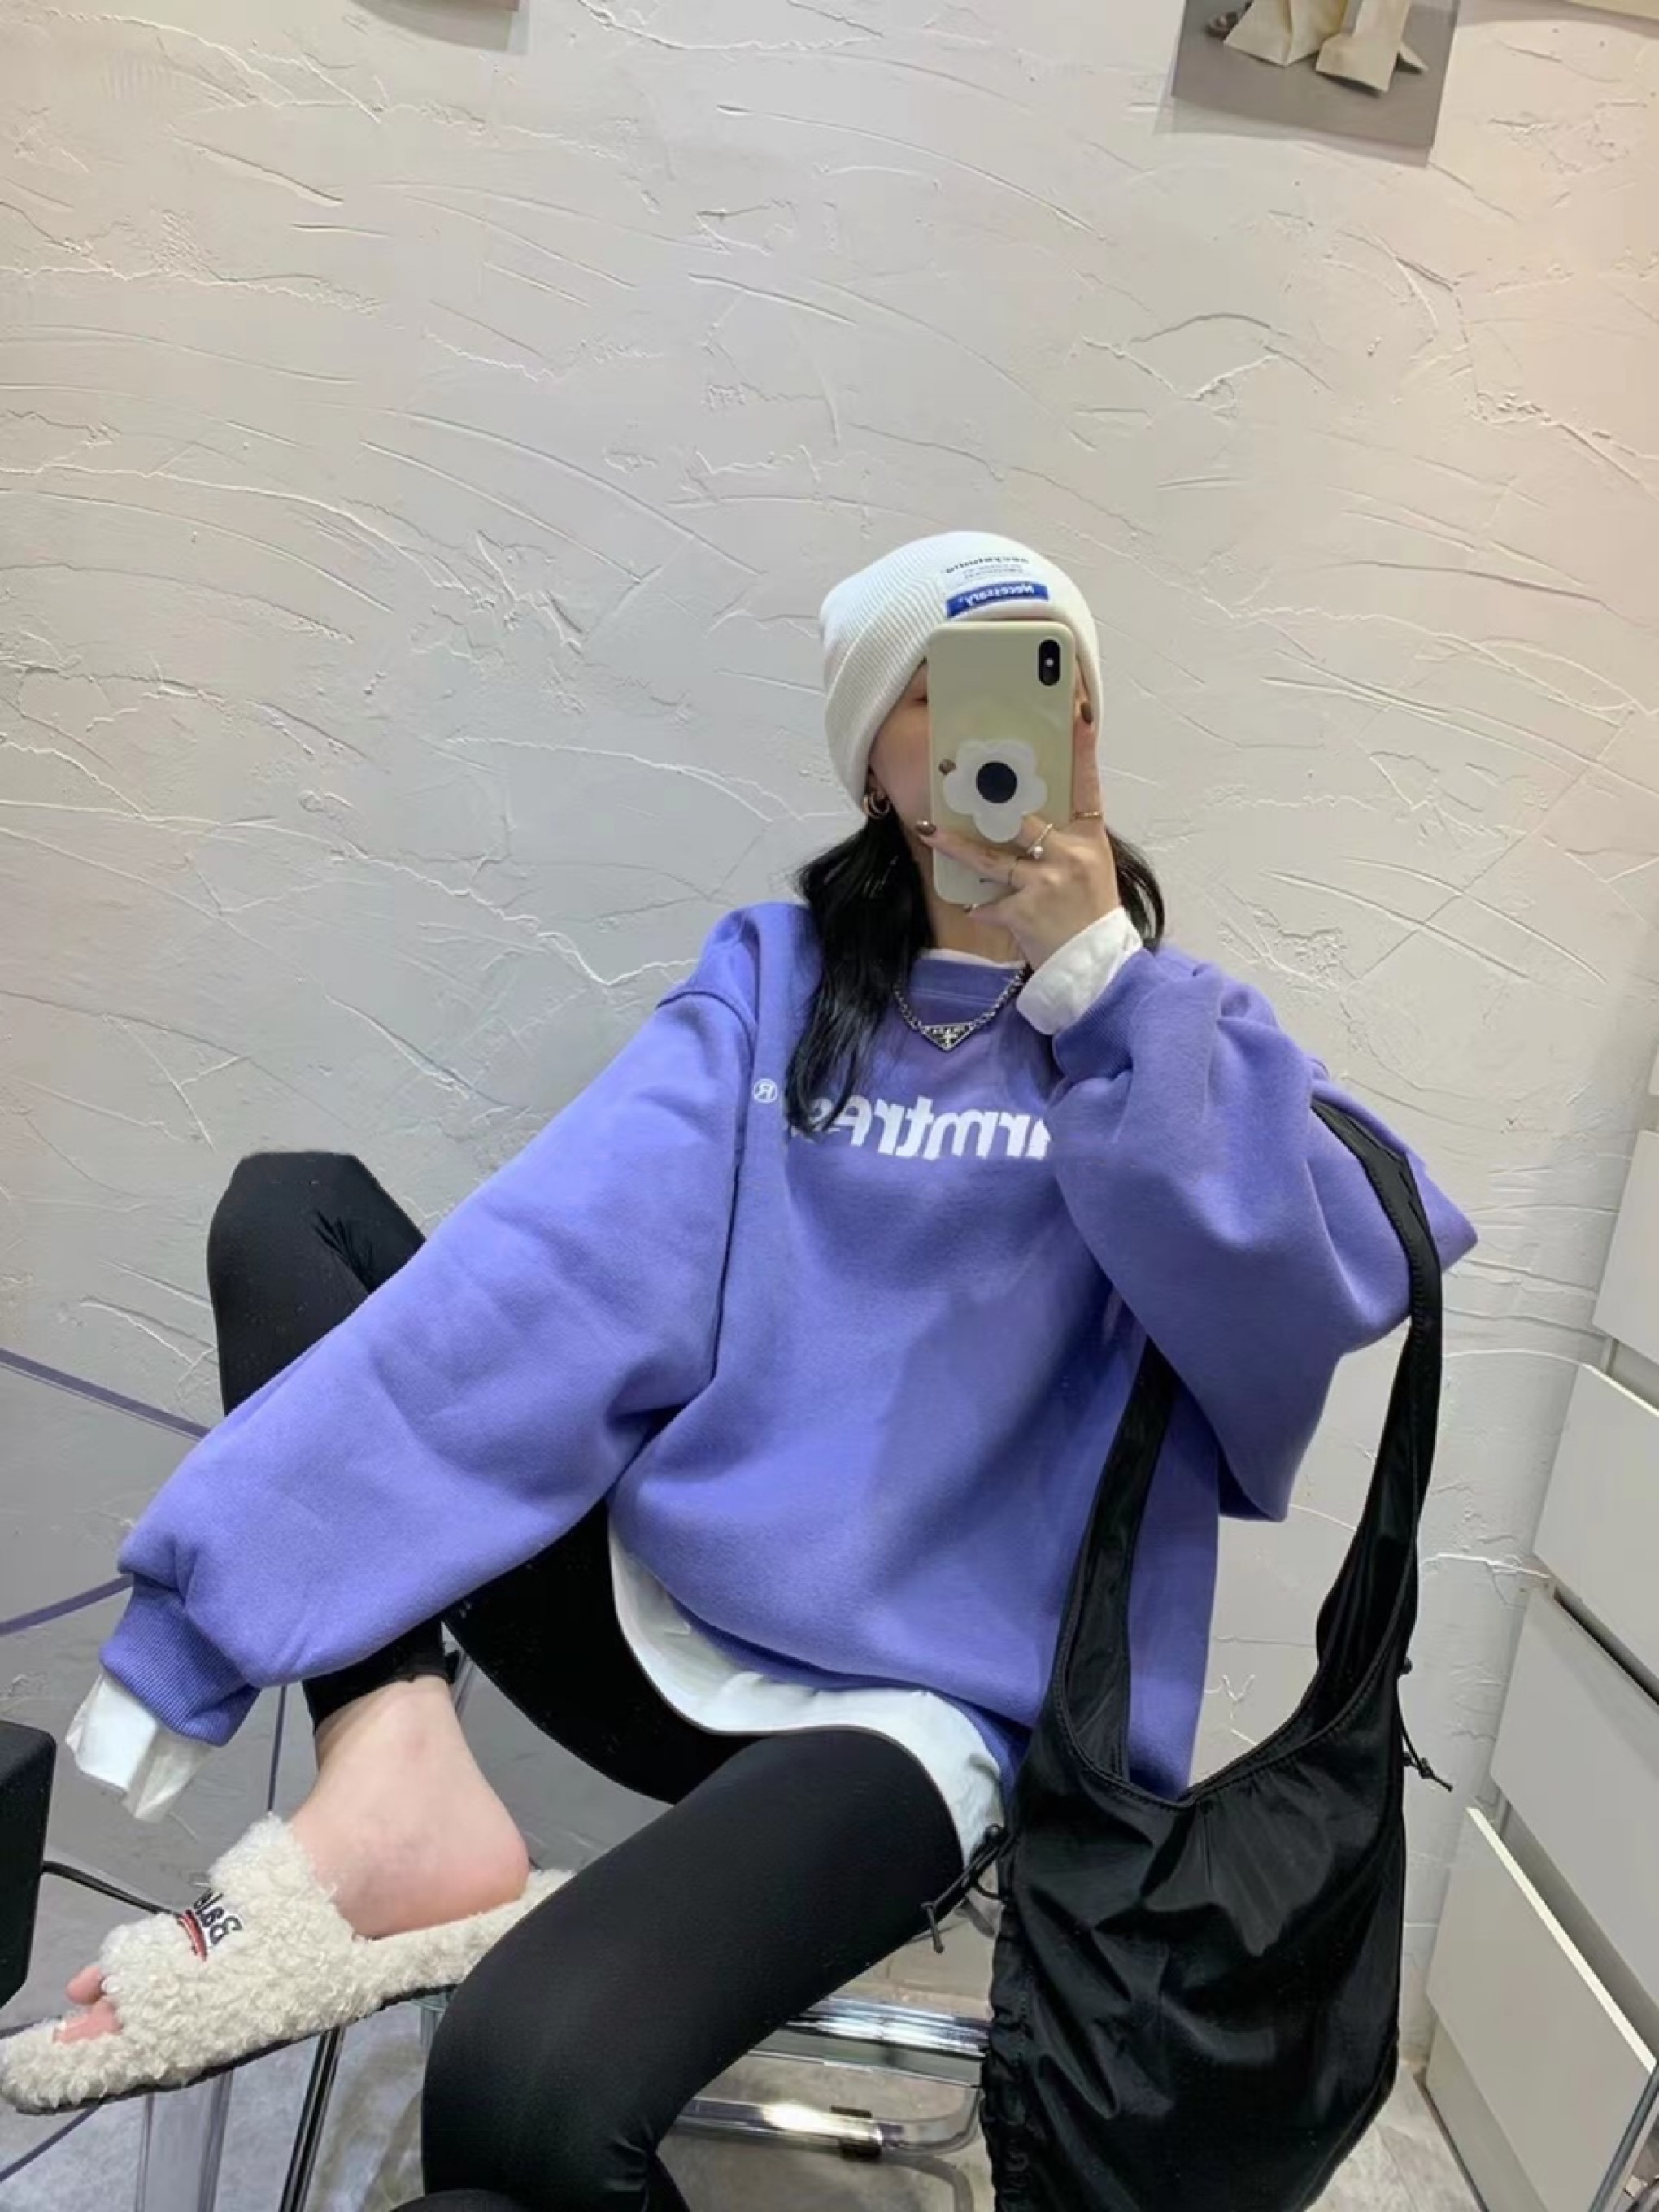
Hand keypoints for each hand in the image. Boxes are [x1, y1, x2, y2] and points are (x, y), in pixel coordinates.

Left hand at [917, 706, 1120, 970]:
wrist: (1097, 968)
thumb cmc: (1091, 916)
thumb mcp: (1092, 868)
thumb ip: (1065, 839)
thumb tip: (1029, 816)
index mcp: (1089, 838)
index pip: (1087, 784)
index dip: (1083, 748)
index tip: (1077, 711)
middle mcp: (1068, 855)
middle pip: (1022, 816)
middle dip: (988, 795)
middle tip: (955, 769)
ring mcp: (1045, 883)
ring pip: (989, 857)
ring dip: (954, 845)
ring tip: (927, 829)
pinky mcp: (1025, 913)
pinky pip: (990, 904)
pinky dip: (980, 907)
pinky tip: (971, 908)